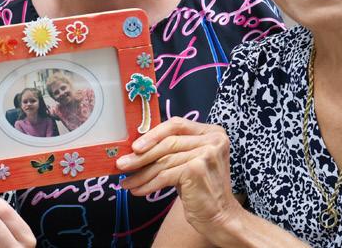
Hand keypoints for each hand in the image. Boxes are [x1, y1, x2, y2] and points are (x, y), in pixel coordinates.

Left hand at [116, 117, 241, 234]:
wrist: (220, 217)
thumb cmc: (201, 189)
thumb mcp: (189, 161)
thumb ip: (172, 149)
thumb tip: (136, 148)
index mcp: (212, 132)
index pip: (176, 125)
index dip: (153, 134)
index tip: (134, 147)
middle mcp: (212, 139)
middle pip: (168, 143)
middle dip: (141, 156)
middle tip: (121, 165)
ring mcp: (206, 153)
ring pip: (164, 161)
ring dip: (141, 173)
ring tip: (127, 182)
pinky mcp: (196, 169)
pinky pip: (164, 175)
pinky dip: (148, 184)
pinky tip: (138, 190)